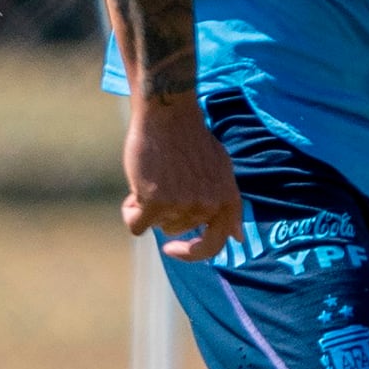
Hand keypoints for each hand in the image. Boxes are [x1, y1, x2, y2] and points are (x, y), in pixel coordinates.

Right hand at [122, 98, 242, 261]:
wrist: (168, 116)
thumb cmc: (191, 139)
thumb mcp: (222, 171)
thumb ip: (226, 204)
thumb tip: (237, 239)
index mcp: (227, 200)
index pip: (215, 244)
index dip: (193, 252)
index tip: (172, 248)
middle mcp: (208, 206)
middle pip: (175, 229)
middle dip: (164, 210)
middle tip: (161, 181)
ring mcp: (182, 206)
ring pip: (156, 225)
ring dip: (147, 208)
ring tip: (151, 176)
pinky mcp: (156, 202)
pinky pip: (136, 225)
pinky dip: (130, 213)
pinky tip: (134, 189)